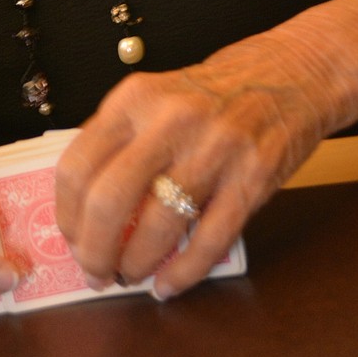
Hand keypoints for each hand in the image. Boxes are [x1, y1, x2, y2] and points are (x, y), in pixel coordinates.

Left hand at [55, 28, 346, 301]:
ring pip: (157, 226)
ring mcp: (214, 150)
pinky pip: (208, 240)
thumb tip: (84, 206)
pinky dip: (182, 272)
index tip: (70, 238)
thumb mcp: (156, 97)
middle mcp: (169, 120)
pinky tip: (168, 284)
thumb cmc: (214, 92)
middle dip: (94, 250)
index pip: (78, 164)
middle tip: (96, 270)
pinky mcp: (252, 178)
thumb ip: (122, 140)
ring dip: (136, 264)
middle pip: (109, 200)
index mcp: (135, 98)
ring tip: (131, 274)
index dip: (66, 214)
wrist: (290, 72)